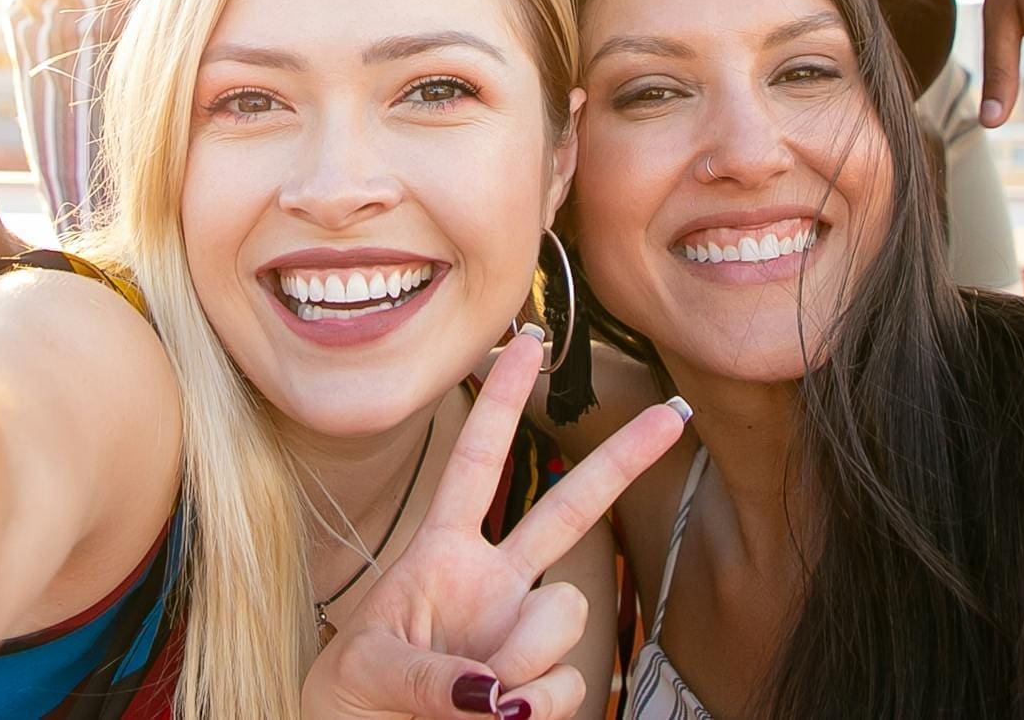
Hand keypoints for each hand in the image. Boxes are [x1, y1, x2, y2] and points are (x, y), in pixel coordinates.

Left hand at [303, 331, 687, 719]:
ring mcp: (524, 633)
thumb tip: (498, 696)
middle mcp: (494, 584)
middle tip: (673, 415)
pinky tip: (501, 718)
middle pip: (568, 511)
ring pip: (566, 610)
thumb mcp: (366, 672)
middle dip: (621, 463)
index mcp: (440, 553)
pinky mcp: (546, 688)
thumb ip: (428, 676)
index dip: (500, 404)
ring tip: (475, 697)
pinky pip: (570, 684)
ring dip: (522, 654)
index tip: (525, 342)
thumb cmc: (350, 702)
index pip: (475, 464)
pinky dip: (535, 706)